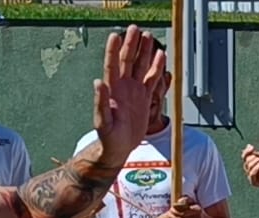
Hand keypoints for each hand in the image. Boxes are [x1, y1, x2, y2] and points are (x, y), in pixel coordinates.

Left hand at [94, 25, 166, 168]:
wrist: (119, 148)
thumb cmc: (108, 138)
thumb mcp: (103, 123)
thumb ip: (100, 103)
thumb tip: (98, 83)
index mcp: (112, 91)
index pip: (112, 65)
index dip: (113, 50)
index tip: (116, 35)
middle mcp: (123, 87)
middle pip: (127, 61)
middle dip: (131, 45)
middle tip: (135, 29)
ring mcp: (134, 91)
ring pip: (140, 66)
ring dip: (144, 52)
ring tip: (148, 36)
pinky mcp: (144, 98)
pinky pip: (151, 79)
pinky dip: (156, 67)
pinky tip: (161, 56)